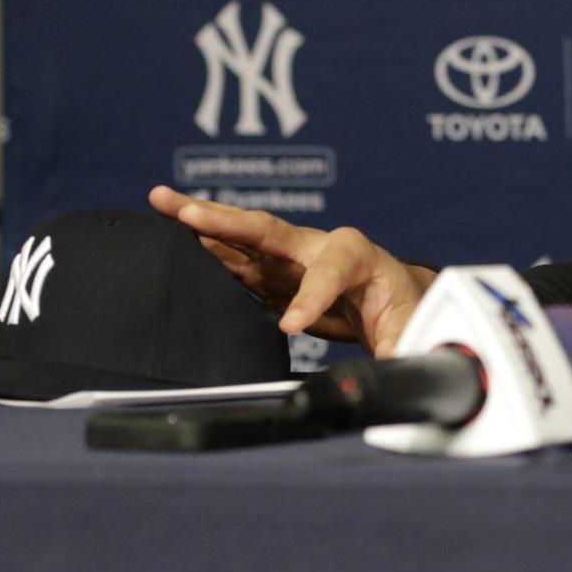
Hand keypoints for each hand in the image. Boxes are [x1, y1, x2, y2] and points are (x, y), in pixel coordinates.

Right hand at [148, 186, 435, 355]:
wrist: (400, 298)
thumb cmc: (407, 308)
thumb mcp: (411, 330)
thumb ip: (402, 347)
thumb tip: (399, 369)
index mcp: (358, 256)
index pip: (332, 267)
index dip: (312, 295)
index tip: (292, 326)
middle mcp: (318, 248)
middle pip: (271, 229)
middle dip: (230, 221)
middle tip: (187, 213)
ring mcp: (290, 258)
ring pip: (242, 237)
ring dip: (201, 221)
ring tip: (160, 203)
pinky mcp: (272, 275)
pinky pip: (234, 259)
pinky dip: (202, 248)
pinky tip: (171, 237)